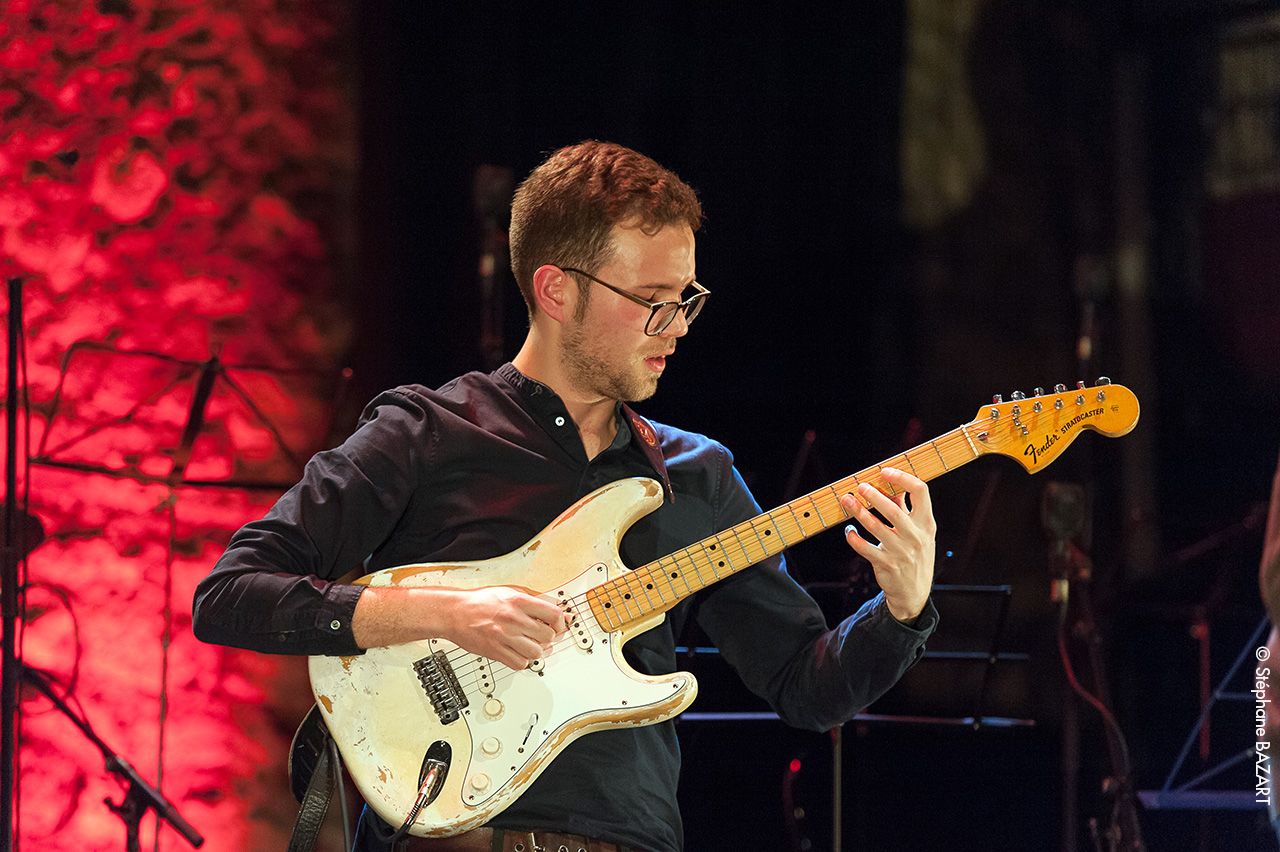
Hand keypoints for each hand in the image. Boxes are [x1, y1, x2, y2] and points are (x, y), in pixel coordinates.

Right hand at [442, 586, 567, 670]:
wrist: (454, 612)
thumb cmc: (481, 601)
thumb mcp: (510, 591)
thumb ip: (535, 600)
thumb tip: (559, 612)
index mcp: (518, 601)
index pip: (554, 614)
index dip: (560, 623)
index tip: (558, 626)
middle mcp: (513, 618)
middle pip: (548, 636)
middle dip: (548, 637)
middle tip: (541, 635)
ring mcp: (504, 636)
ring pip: (536, 653)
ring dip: (536, 651)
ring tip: (529, 644)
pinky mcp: (495, 651)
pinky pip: (520, 664)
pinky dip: (523, 661)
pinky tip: (518, 652)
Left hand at [839, 467, 935, 621]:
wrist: (914, 593)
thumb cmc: (914, 554)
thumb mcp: (918, 532)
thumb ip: (906, 509)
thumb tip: (894, 484)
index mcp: (927, 523)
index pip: (921, 491)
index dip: (902, 477)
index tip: (884, 471)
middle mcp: (916, 536)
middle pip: (893, 509)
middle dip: (874, 495)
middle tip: (860, 486)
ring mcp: (901, 552)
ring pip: (875, 527)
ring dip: (858, 512)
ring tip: (846, 500)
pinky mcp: (886, 565)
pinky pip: (864, 548)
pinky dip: (853, 538)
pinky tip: (848, 531)